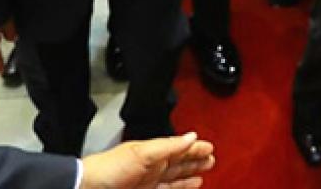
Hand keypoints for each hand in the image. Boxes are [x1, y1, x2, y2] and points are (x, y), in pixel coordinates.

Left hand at [80, 131, 215, 188]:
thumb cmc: (109, 169)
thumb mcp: (142, 153)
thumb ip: (168, 146)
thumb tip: (191, 136)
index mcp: (153, 153)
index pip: (179, 147)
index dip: (194, 147)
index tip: (209, 147)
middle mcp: (152, 167)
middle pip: (180, 162)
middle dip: (196, 160)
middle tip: (211, 158)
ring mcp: (149, 182)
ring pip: (176, 177)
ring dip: (190, 174)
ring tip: (204, 171)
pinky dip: (180, 187)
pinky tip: (189, 185)